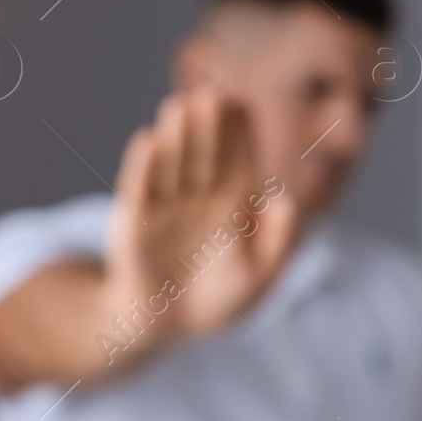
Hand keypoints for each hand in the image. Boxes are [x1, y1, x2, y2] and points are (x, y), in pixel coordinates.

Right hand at [105, 88, 298, 351]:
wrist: (169, 326)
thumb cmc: (220, 300)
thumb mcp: (259, 276)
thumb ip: (277, 241)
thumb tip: (286, 201)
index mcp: (234, 204)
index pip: (239, 161)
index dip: (240, 132)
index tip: (243, 102)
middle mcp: (199, 197)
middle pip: (206, 155)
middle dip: (209, 125)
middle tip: (211, 93)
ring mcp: (166, 207)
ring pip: (173, 165)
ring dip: (176, 137)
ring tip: (180, 105)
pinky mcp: (135, 223)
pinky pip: (140, 190)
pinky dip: (143, 167)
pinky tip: (148, 140)